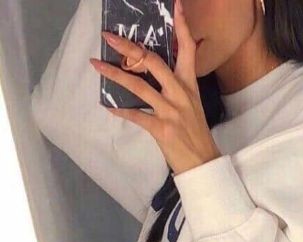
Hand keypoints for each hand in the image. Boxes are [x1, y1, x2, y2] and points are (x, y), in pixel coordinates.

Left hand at [90, 0, 220, 174]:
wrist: (204, 163)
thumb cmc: (196, 134)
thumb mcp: (193, 105)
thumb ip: (179, 86)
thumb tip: (164, 71)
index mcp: (189, 86)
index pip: (187, 51)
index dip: (182, 27)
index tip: (175, 5)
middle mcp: (180, 95)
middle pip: (153, 63)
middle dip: (129, 48)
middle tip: (109, 36)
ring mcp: (171, 112)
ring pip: (139, 87)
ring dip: (115, 74)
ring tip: (97, 65)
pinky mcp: (162, 129)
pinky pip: (137, 116)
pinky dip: (122, 112)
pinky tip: (109, 107)